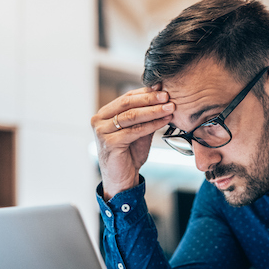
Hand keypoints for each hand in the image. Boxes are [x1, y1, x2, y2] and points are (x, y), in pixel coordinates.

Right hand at [90, 84, 173, 198]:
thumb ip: (146, 115)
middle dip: (149, 99)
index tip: (163, 89)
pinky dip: (151, 125)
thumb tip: (161, 95)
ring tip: (169, 108)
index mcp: (104, 114)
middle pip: (127, 103)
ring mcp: (102, 132)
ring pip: (131, 116)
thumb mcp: (139, 130)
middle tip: (167, 96)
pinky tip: (163, 121)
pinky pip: (134, 130)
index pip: (126, 97)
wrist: (122, 179)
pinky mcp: (110, 143)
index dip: (145, 92)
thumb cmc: (130, 154)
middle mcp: (99, 120)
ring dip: (153, 111)